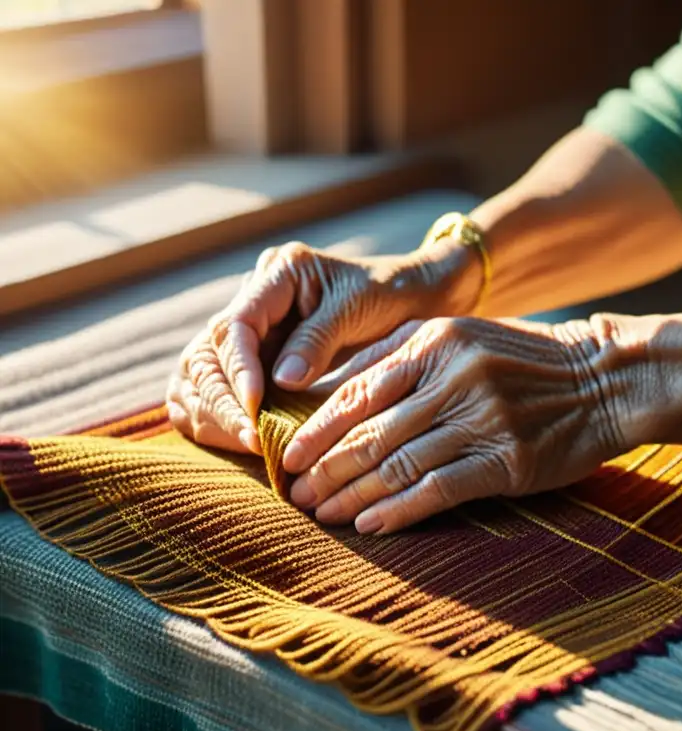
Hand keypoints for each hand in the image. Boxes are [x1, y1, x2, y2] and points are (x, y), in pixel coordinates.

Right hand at [166, 239, 482, 453]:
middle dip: (223, 399)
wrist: (414, 297)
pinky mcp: (261, 357)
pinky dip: (229, 416)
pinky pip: (225, 389)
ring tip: (247, 444)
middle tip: (250, 439)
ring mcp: (255, 329)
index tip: (254, 406)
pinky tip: (245, 441)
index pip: (235, 325)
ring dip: (219, 411)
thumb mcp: (359, 309)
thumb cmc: (392, 295)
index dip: (239, 368)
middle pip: (209, 353)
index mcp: (278, 274)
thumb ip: (318, 340)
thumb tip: (280, 381)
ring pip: (205, 374)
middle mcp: (256, 298)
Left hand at [281, 316, 637, 533]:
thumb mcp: (463, 335)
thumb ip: (401, 355)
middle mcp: (453, 377)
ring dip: (351, 494)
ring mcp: (481, 419)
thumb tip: (332, 391)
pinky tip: (369, 524)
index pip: (357, 391)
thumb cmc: (525, 360)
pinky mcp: (506, 461)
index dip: (316, 429)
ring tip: (320, 514)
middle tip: (294, 494)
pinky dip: (398, 510)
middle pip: (369, 432)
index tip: (287, 455)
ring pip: (397, 463)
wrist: (605, 378)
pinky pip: (438, 489)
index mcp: (435, 341)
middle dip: (325, 468)